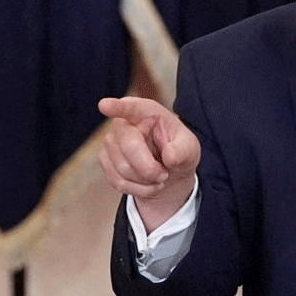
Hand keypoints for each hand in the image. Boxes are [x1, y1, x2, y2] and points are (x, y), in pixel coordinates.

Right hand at [98, 97, 200, 231]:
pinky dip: (138, 189)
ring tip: (159, 177)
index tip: (105, 105)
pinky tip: (149, 185)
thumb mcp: (189, 149)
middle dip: (150, 168)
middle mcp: (124, 124)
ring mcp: (111, 142)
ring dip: (146, 181)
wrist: (169, 171)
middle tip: (165, 175)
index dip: (118, 107)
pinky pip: (118, 181)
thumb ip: (183, 151)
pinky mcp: (105, 160)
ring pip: (123, 168)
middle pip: (129, 147)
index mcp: (146, 112)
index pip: (131, 108)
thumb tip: (170, 156)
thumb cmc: (178, 152)